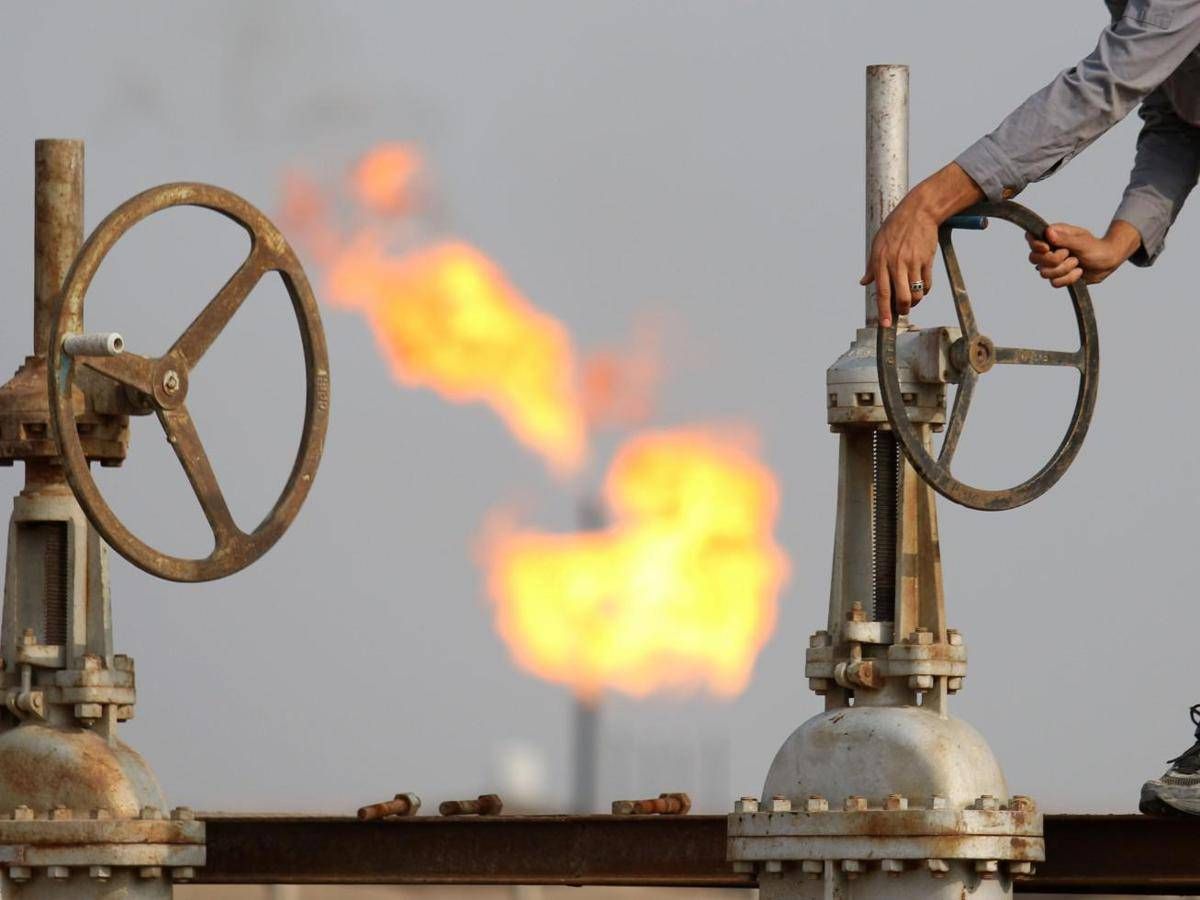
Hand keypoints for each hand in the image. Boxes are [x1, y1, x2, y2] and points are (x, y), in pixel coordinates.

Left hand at [860, 200, 937, 326]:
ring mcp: (913, 262)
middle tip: (902, 311)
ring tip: (911, 300)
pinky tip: (921, 289)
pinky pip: (927, 284)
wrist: (919, 212)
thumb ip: (871, 266)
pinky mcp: (927, 260)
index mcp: (881, 261)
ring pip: (916, 293)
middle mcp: (896, 264)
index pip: (882, 292)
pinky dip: (924, 291)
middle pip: (901, 297)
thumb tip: (863, 282)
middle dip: (902, 310)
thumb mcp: (877, 244)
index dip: (884, 311)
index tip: (886, 324)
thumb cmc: (895, 227)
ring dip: (914, 302)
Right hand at [1025, 220, 1141, 287]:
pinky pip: (1054, 283)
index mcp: (1053, 236)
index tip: (1047, 248)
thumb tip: (1048, 232)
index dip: (1035, 245)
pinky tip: (1078, 272)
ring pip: (1044, 273)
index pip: (1031, 238)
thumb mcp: (1082, 241)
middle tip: (1068, 254)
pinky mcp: (1058, 276)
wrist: (1108, 262)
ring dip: (1064, 270)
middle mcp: (1049, 250)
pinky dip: (1068, 279)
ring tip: (1077, 263)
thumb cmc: (1097, 247)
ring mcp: (1052, 264)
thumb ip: (1064, 239)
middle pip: (1034, 258)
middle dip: (1053, 260)